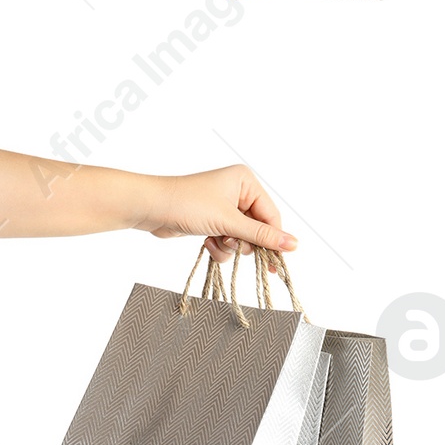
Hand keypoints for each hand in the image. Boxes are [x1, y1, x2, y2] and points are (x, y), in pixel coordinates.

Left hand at [137, 165, 294, 258]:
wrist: (151, 208)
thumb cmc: (187, 204)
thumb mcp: (229, 221)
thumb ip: (261, 235)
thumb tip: (293, 244)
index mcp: (245, 181)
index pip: (271, 215)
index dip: (273, 238)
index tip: (276, 262)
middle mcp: (237, 192)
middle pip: (257, 228)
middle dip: (244, 241)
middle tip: (232, 244)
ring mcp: (224, 207)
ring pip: (242, 238)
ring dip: (230, 246)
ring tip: (215, 240)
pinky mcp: (212, 221)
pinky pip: (227, 241)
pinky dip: (219, 246)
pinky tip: (206, 242)